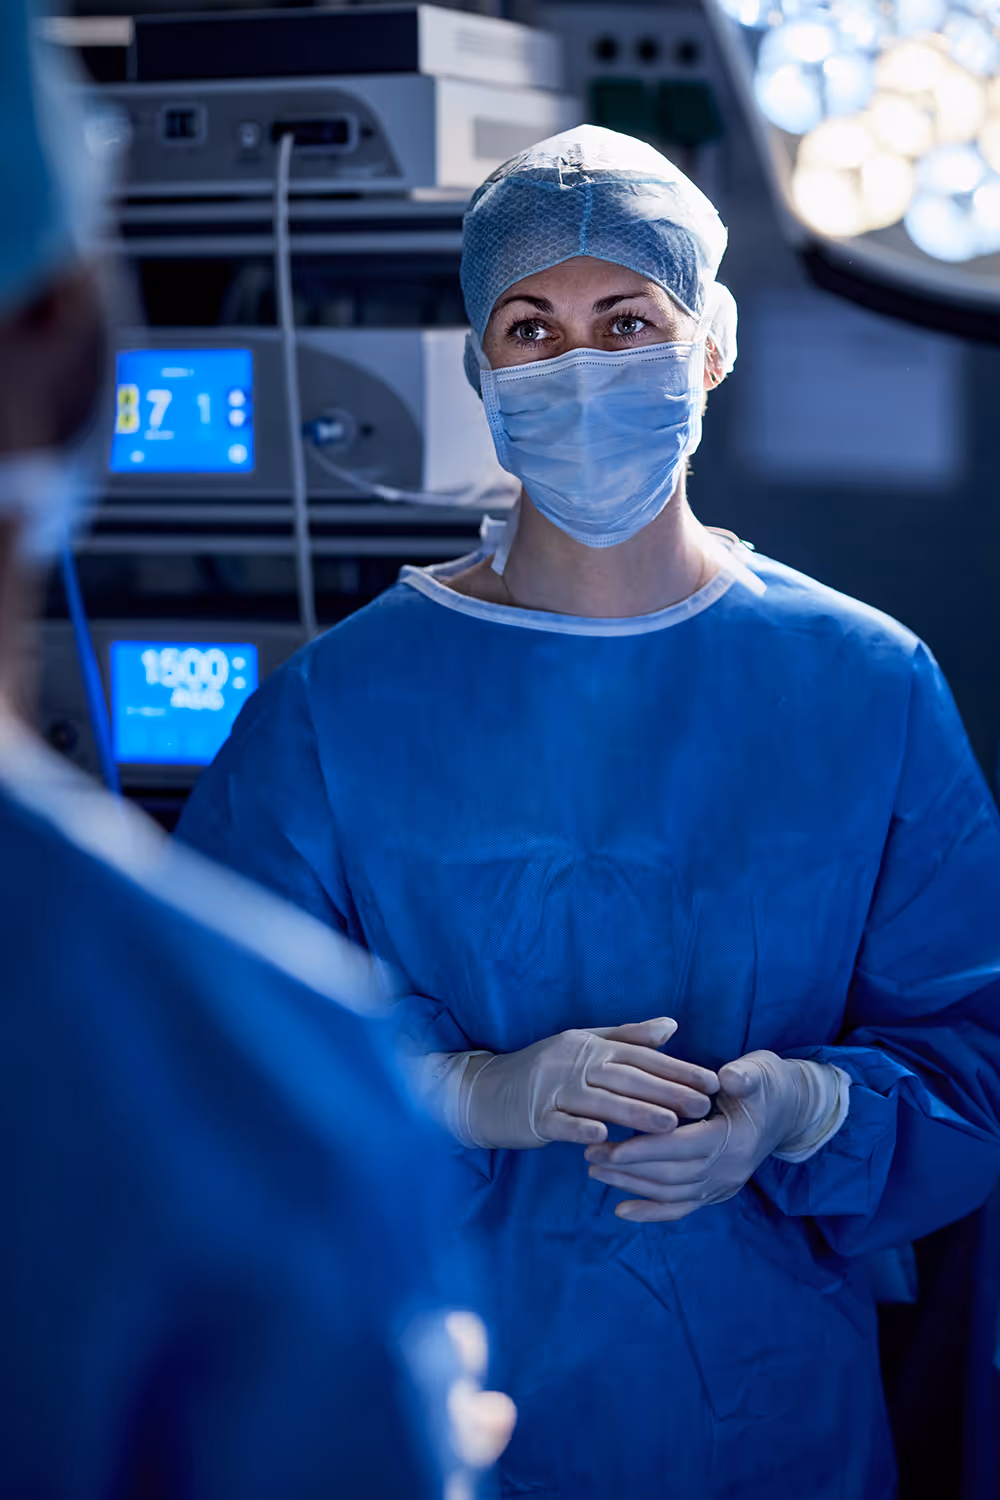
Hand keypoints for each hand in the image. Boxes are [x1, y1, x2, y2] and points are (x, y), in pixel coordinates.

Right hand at [460, 1018, 719, 1150]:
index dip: (678, 1069)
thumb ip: (628, 1036)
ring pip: (600, 1101)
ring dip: (635, 1113)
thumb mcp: (583, 1044)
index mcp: (590, 1046)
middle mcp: (575, 1064)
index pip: (642, 1057)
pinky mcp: (535, 1116)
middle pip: (626, 1078)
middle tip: (703, 1106)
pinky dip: (580, 1129)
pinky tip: (603, 1138)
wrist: (486, 1090)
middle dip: (667, 1091)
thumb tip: (672, 1026)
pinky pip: (560, 1123)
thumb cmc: (542, 1069)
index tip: (712, 1082)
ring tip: (669, 1124)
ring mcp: (553, 1090)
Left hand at [585, 1050, 838, 1222]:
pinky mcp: (715, 1191)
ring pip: (670, 1192)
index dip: (646, 1149)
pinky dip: (650, 1211)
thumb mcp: (760, 1072)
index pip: (682, 1148)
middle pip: (670, 1174)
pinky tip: (621, 1211)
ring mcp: (722, 1185)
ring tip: (595, 1169)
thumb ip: (744, 1076)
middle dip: (628, 1167)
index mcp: (734, 1140)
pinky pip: (680, 1207)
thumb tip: (728, 1077)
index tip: (611, 1147)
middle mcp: (728, 1170)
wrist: (790, 1110)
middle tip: (590, 1154)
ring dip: (631, 1184)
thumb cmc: (767, 1085)